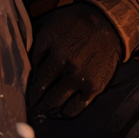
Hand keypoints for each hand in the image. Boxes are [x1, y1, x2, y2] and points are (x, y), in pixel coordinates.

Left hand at [27, 3, 124, 117]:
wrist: (109, 25)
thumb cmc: (76, 25)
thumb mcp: (51, 31)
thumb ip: (38, 51)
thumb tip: (30, 73)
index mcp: (56, 56)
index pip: (37, 81)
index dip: (32, 91)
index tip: (31, 96)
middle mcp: (69, 70)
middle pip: (46, 96)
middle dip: (39, 103)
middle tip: (37, 106)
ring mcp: (83, 80)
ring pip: (59, 104)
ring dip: (50, 109)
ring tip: (48, 110)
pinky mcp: (95, 87)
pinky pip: (77, 107)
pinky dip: (67, 113)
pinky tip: (63, 112)